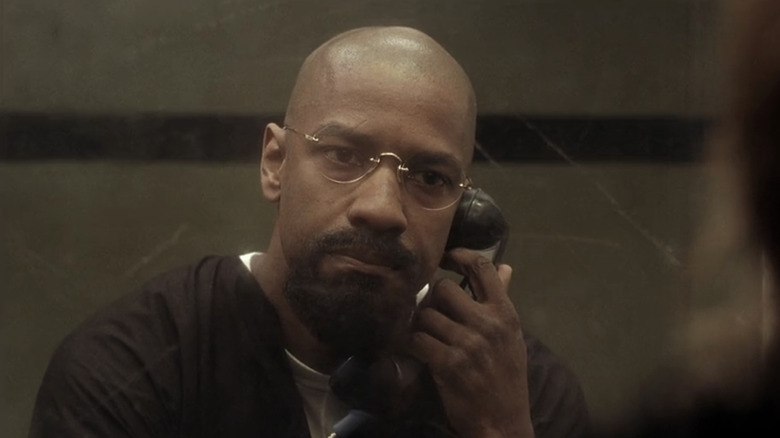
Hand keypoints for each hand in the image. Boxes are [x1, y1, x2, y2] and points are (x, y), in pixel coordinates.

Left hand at [408, 248, 533, 437]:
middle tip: (434, 315)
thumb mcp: (512, 336)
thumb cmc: (507, 377)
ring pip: (426, 314)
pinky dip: (414, 345)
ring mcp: (468, 344)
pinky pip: (417, 339)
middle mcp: (488, 324)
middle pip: (443, 289)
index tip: (446, 257)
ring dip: (422, 326)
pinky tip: (421, 352)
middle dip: (433, 300)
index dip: (459, 255)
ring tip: (428, 338)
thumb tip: (506, 267)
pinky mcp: (448, 363)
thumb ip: (503, 300)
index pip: (482, 268)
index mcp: (505, 314)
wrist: (503, 421)